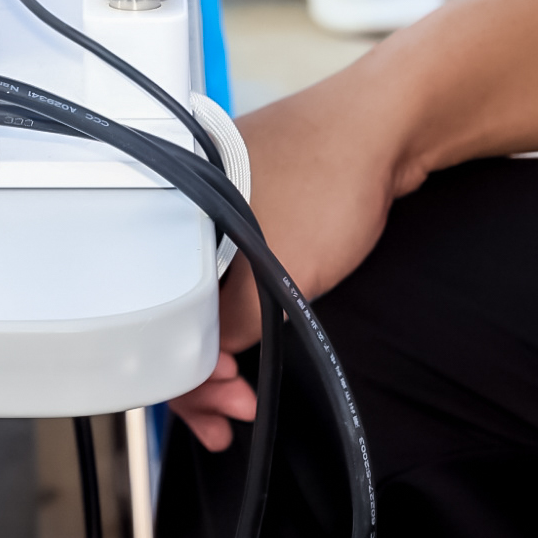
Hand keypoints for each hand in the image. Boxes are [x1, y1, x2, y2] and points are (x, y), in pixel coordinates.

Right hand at [163, 72, 413, 449]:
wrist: (388, 126)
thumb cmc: (330, 179)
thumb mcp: (276, 275)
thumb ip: (229, 329)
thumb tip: (200, 373)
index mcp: (166, 213)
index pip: (148, 316)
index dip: (182, 372)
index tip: (222, 404)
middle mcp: (178, 210)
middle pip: (169, 312)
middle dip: (199, 371)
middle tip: (235, 411)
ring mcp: (211, 210)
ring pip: (199, 299)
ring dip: (218, 350)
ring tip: (244, 394)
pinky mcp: (245, 212)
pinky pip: (224, 277)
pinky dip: (234, 317)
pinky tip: (247, 346)